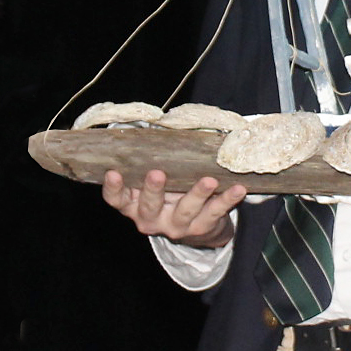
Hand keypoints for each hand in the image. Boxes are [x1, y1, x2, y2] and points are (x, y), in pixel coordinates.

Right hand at [102, 169, 246, 247]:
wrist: (198, 224)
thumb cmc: (172, 191)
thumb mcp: (158, 179)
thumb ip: (152, 160)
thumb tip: (159, 122)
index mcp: (135, 205)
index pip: (117, 199)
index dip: (113, 188)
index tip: (113, 172)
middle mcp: (151, 219)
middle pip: (149, 206)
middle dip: (153, 190)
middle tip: (157, 174)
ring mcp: (176, 226)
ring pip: (184, 212)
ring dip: (197, 194)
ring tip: (208, 180)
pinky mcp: (201, 228)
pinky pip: (215, 212)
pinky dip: (227, 199)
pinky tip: (237, 188)